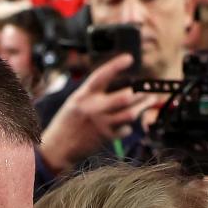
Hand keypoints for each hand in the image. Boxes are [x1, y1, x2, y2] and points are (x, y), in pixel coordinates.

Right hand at [40, 56, 156, 173]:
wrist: (57, 148)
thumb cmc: (66, 124)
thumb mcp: (74, 103)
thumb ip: (93, 94)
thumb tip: (116, 87)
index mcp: (83, 96)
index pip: (101, 75)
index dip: (116, 65)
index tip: (129, 59)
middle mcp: (93, 108)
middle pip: (125, 96)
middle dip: (140, 92)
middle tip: (148, 88)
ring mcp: (100, 123)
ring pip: (130, 113)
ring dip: (142, 106)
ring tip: (150, 101)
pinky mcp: (105, 137)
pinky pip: (125, 130)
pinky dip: (128, 126)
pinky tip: (127, 124)